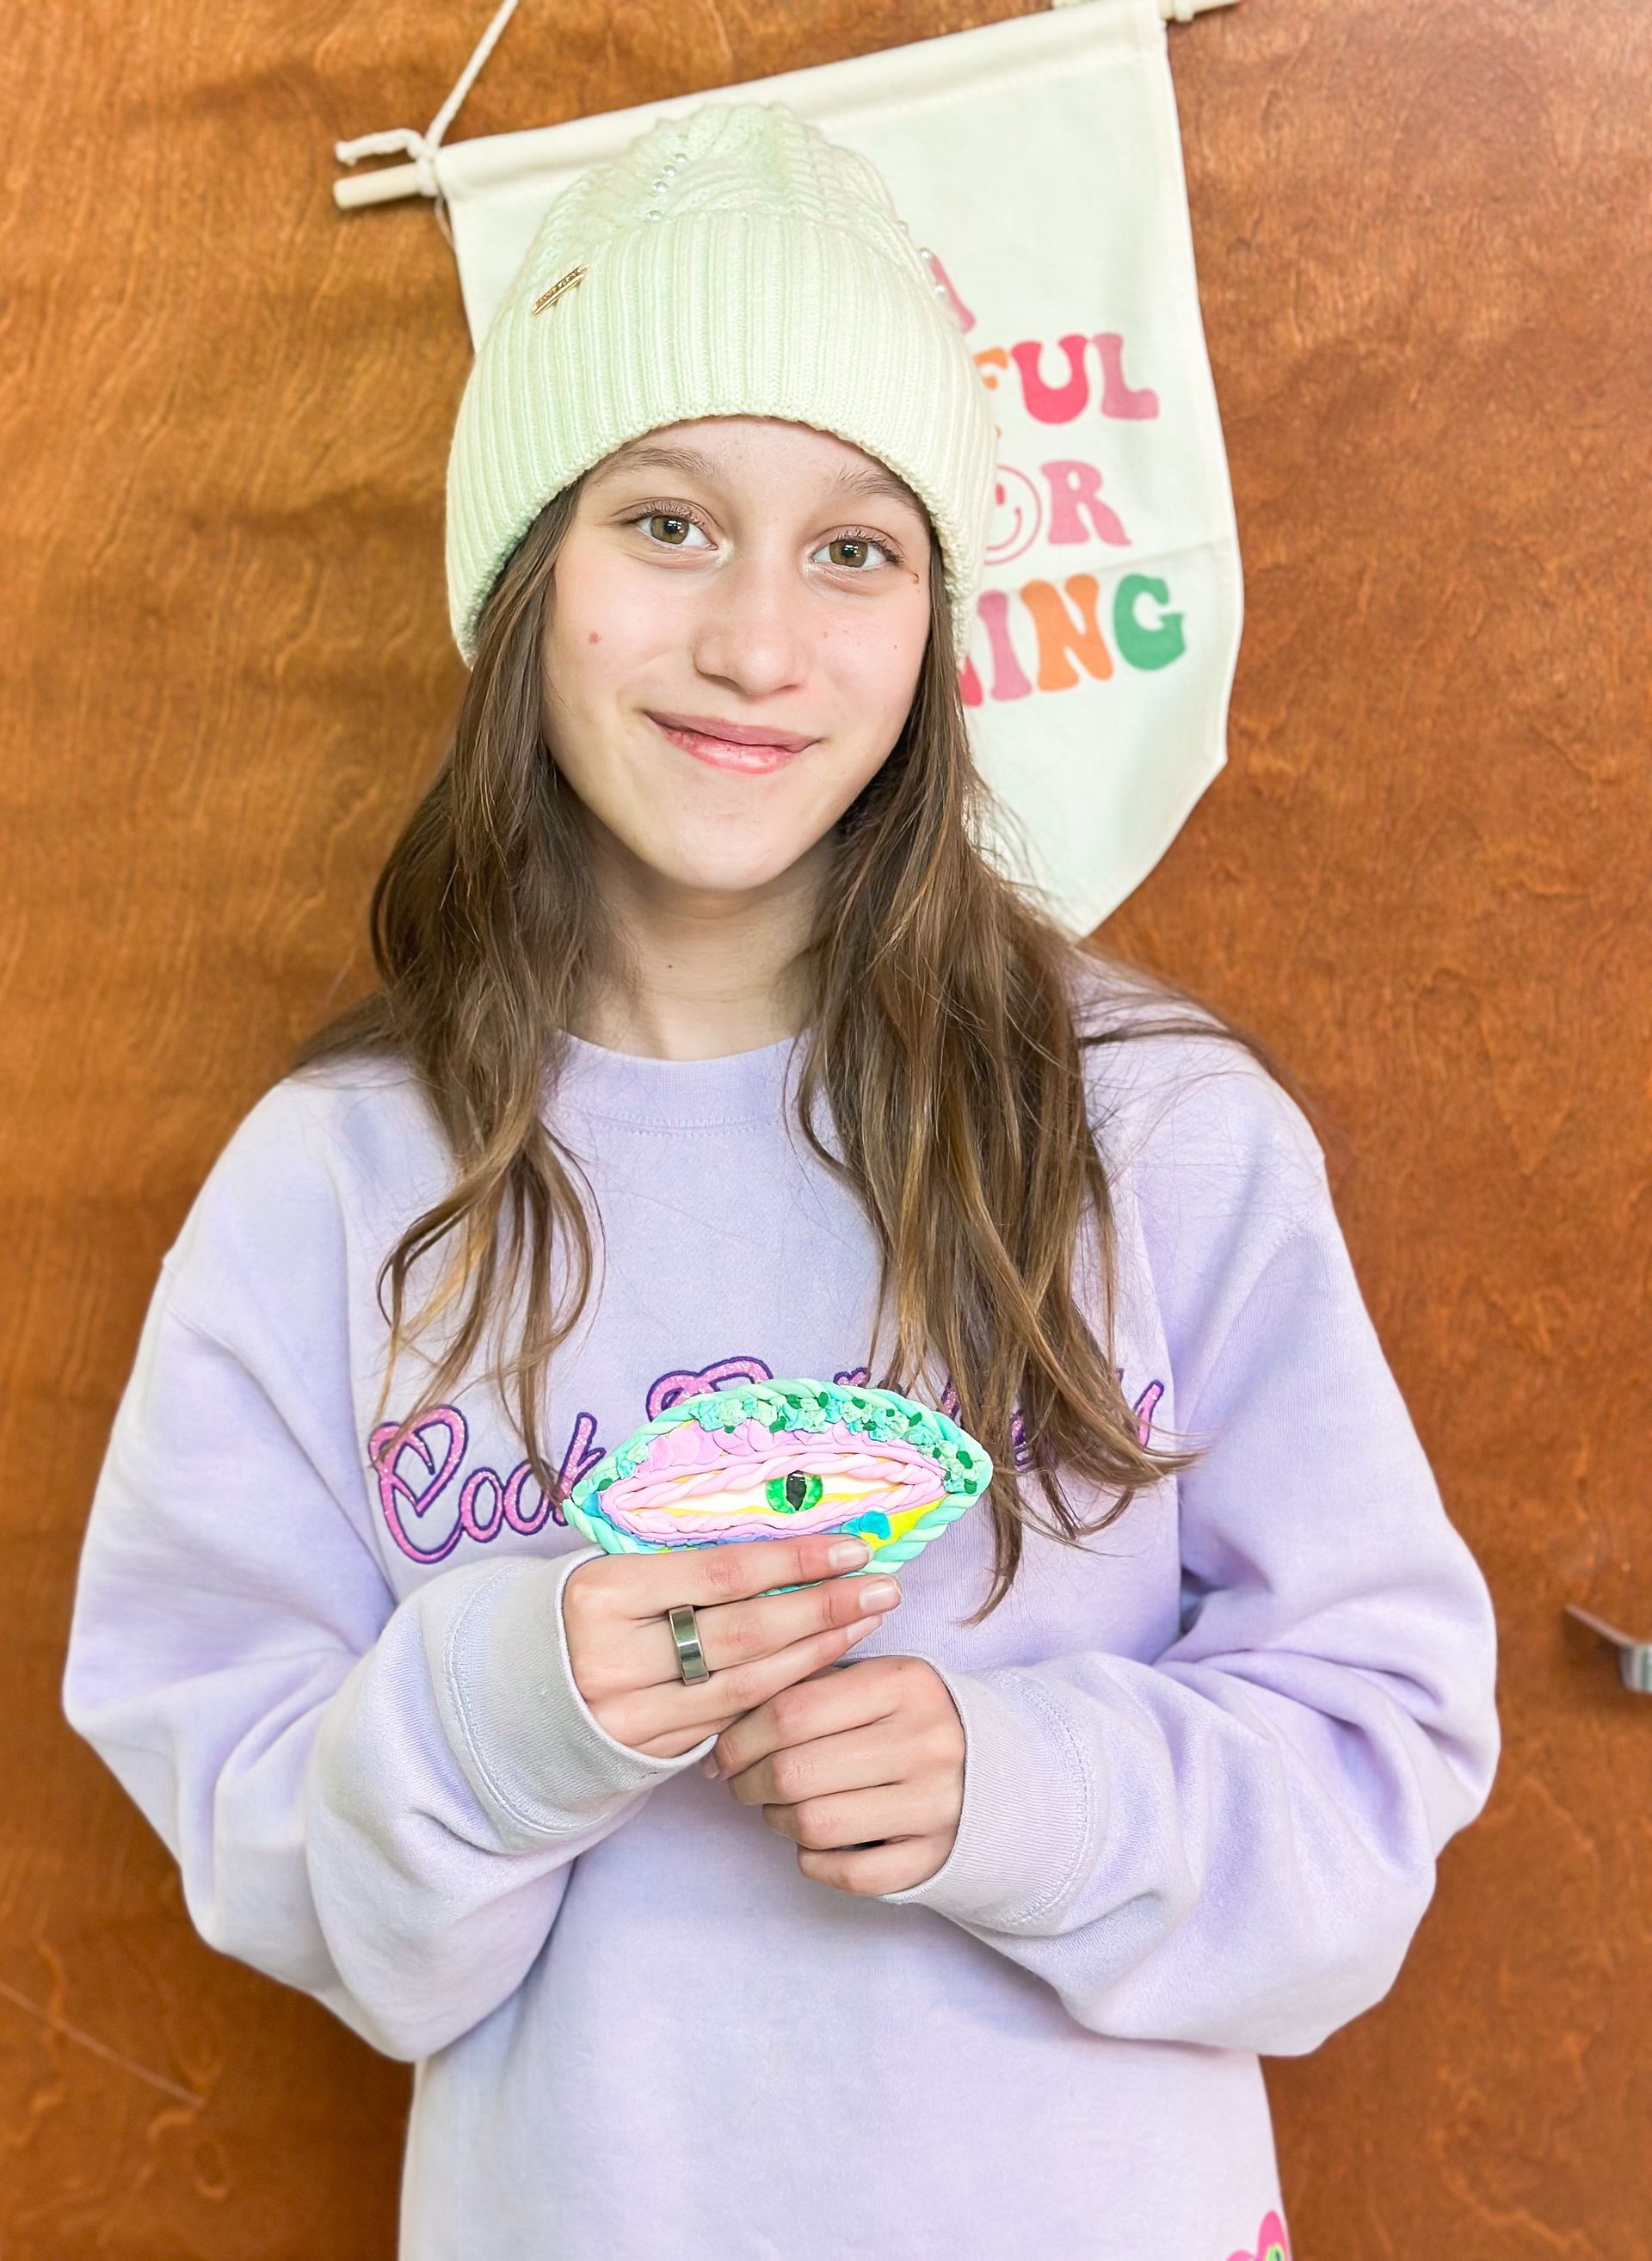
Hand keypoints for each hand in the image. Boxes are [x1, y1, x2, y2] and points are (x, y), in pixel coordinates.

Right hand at [562, 1533, 902, 1758]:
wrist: (515, 1690)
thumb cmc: (583, 1609)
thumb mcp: (614, 1569)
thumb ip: (683, 1561)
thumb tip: (788, 1538)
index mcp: (603, 1595)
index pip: (720, 1575)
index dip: (793, 1562)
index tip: (852, 1546)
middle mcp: (614, 1660)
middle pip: (744, 1634)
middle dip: (823, 1609)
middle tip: (883, 1586)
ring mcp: (632, 1716)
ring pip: (747, 1686)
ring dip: (818, 1652)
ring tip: (867, 1620)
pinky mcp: (650, 1754)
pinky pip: (732, 1721)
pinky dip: (783, 1692)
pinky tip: (823, 1665)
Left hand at [703, 1653, 964, 1894]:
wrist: (997, 1768)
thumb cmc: (908, 1718)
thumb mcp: (875, 1679)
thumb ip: (810, 1684)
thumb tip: (724, 1713)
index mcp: (906, 1684)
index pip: (793, 1710)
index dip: (740, 1736)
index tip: (724, 1751)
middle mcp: (927, 1742)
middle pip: (796, 1771)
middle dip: (748, 1782)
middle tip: (740, 1783)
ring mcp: (936, 1805)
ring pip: (815, 1825)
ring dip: (777, 1820)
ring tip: (777, 1808)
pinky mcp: (934, 1857)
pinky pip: (848, 1874)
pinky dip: (814, 1861)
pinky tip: (812, 1842)